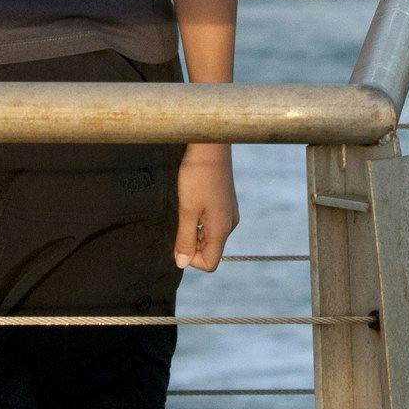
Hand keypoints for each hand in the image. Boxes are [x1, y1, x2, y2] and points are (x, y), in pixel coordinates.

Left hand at [174, 141, 237, 271]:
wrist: (210, 145)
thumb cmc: (198, 175)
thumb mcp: (187, 209)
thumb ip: (185, 238)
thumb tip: (181, 263)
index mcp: (222, 229)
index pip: (209, 263)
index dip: (190, 258)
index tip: (179, 237)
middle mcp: (229, 224)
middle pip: (209, 250)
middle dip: (191, 243)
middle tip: (180, 219)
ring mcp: (228, 213)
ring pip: (209, 236)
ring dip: (193, 230)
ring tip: (185, 207)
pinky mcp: (225, 204)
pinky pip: (211, 223)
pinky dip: (198, 220)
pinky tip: (192, 201)